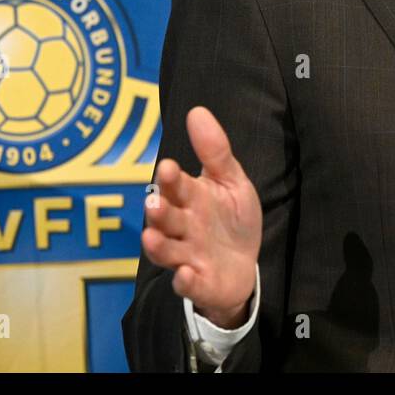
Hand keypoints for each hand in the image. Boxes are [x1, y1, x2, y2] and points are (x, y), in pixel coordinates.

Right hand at [142, 106, 261, 328]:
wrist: (243, 265)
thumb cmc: (231, 219)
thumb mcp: (231, 181)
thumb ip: (215, 151)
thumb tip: (197, 110)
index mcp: (190, 199)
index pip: (176, 186)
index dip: (171, 179)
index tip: (168, 167)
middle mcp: (184, 227)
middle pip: (167, 219)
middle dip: (159, 212)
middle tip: (153, 204)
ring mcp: (188, 256)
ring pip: (168, 251)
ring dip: (159, 246)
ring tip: (151, 238)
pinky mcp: (198, 282)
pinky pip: (188, 284)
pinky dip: (184, 281)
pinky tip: (184, 274)